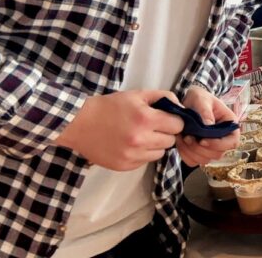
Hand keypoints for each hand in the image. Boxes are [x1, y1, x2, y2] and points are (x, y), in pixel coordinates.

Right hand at [55, 90, 183, 170]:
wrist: (80, 124)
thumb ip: (162, 97)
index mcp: (145, 119)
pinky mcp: (124, 166)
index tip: (168, 119)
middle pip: (170, 141)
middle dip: (166, 133)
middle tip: (154, 127)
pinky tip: (132, 144)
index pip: (177, 125)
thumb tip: (180, 106)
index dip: (175, 121)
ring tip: (142, 136)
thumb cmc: (110, 107)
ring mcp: (132, 155)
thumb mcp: (137, 95)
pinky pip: (145, 161)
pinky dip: (143, 154)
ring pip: (160, 153)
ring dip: (156, 145)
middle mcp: (140, 140)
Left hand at [176, 86, 240, 166]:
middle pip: (217, 154)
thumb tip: (208, 126)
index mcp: (229, 124)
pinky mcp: (199, 152)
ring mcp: (211, 147)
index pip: (232, 142)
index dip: (218, 145)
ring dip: (191, 151)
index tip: (202, 140)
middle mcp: (223, 138)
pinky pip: (193, 161)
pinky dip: (185, 154)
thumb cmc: (199, 98)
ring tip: (182, 137)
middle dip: (200, 148)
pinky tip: (180, 142)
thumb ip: (205, 111)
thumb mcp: (201, 99)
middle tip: (187, 137)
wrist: (187, 102)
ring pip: (205, 160)